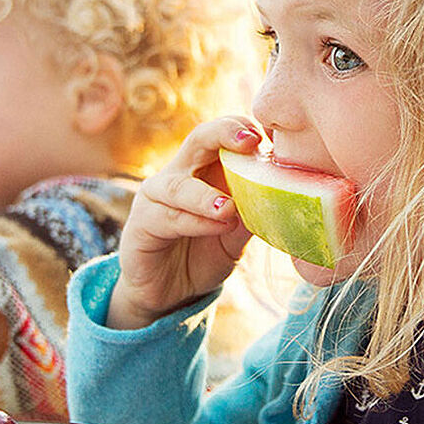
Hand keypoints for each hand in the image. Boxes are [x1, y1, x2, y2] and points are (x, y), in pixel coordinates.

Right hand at [107, 117, 261, 328]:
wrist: (170, 294)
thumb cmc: (204, 255)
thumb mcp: (236, 235)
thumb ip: (252, 214)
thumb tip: (283, 196)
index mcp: (207, 170)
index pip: (224, 136)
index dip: (245, 129)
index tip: (271, 137)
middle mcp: (180, 175)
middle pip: (198, 139)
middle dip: (224, 134)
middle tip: (251, 142)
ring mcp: (156, 197)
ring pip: (178, 185)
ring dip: (206, 195)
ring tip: (230, 207)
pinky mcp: (140, 225)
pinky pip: (167, 218)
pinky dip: (195, 221)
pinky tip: (217, 226)